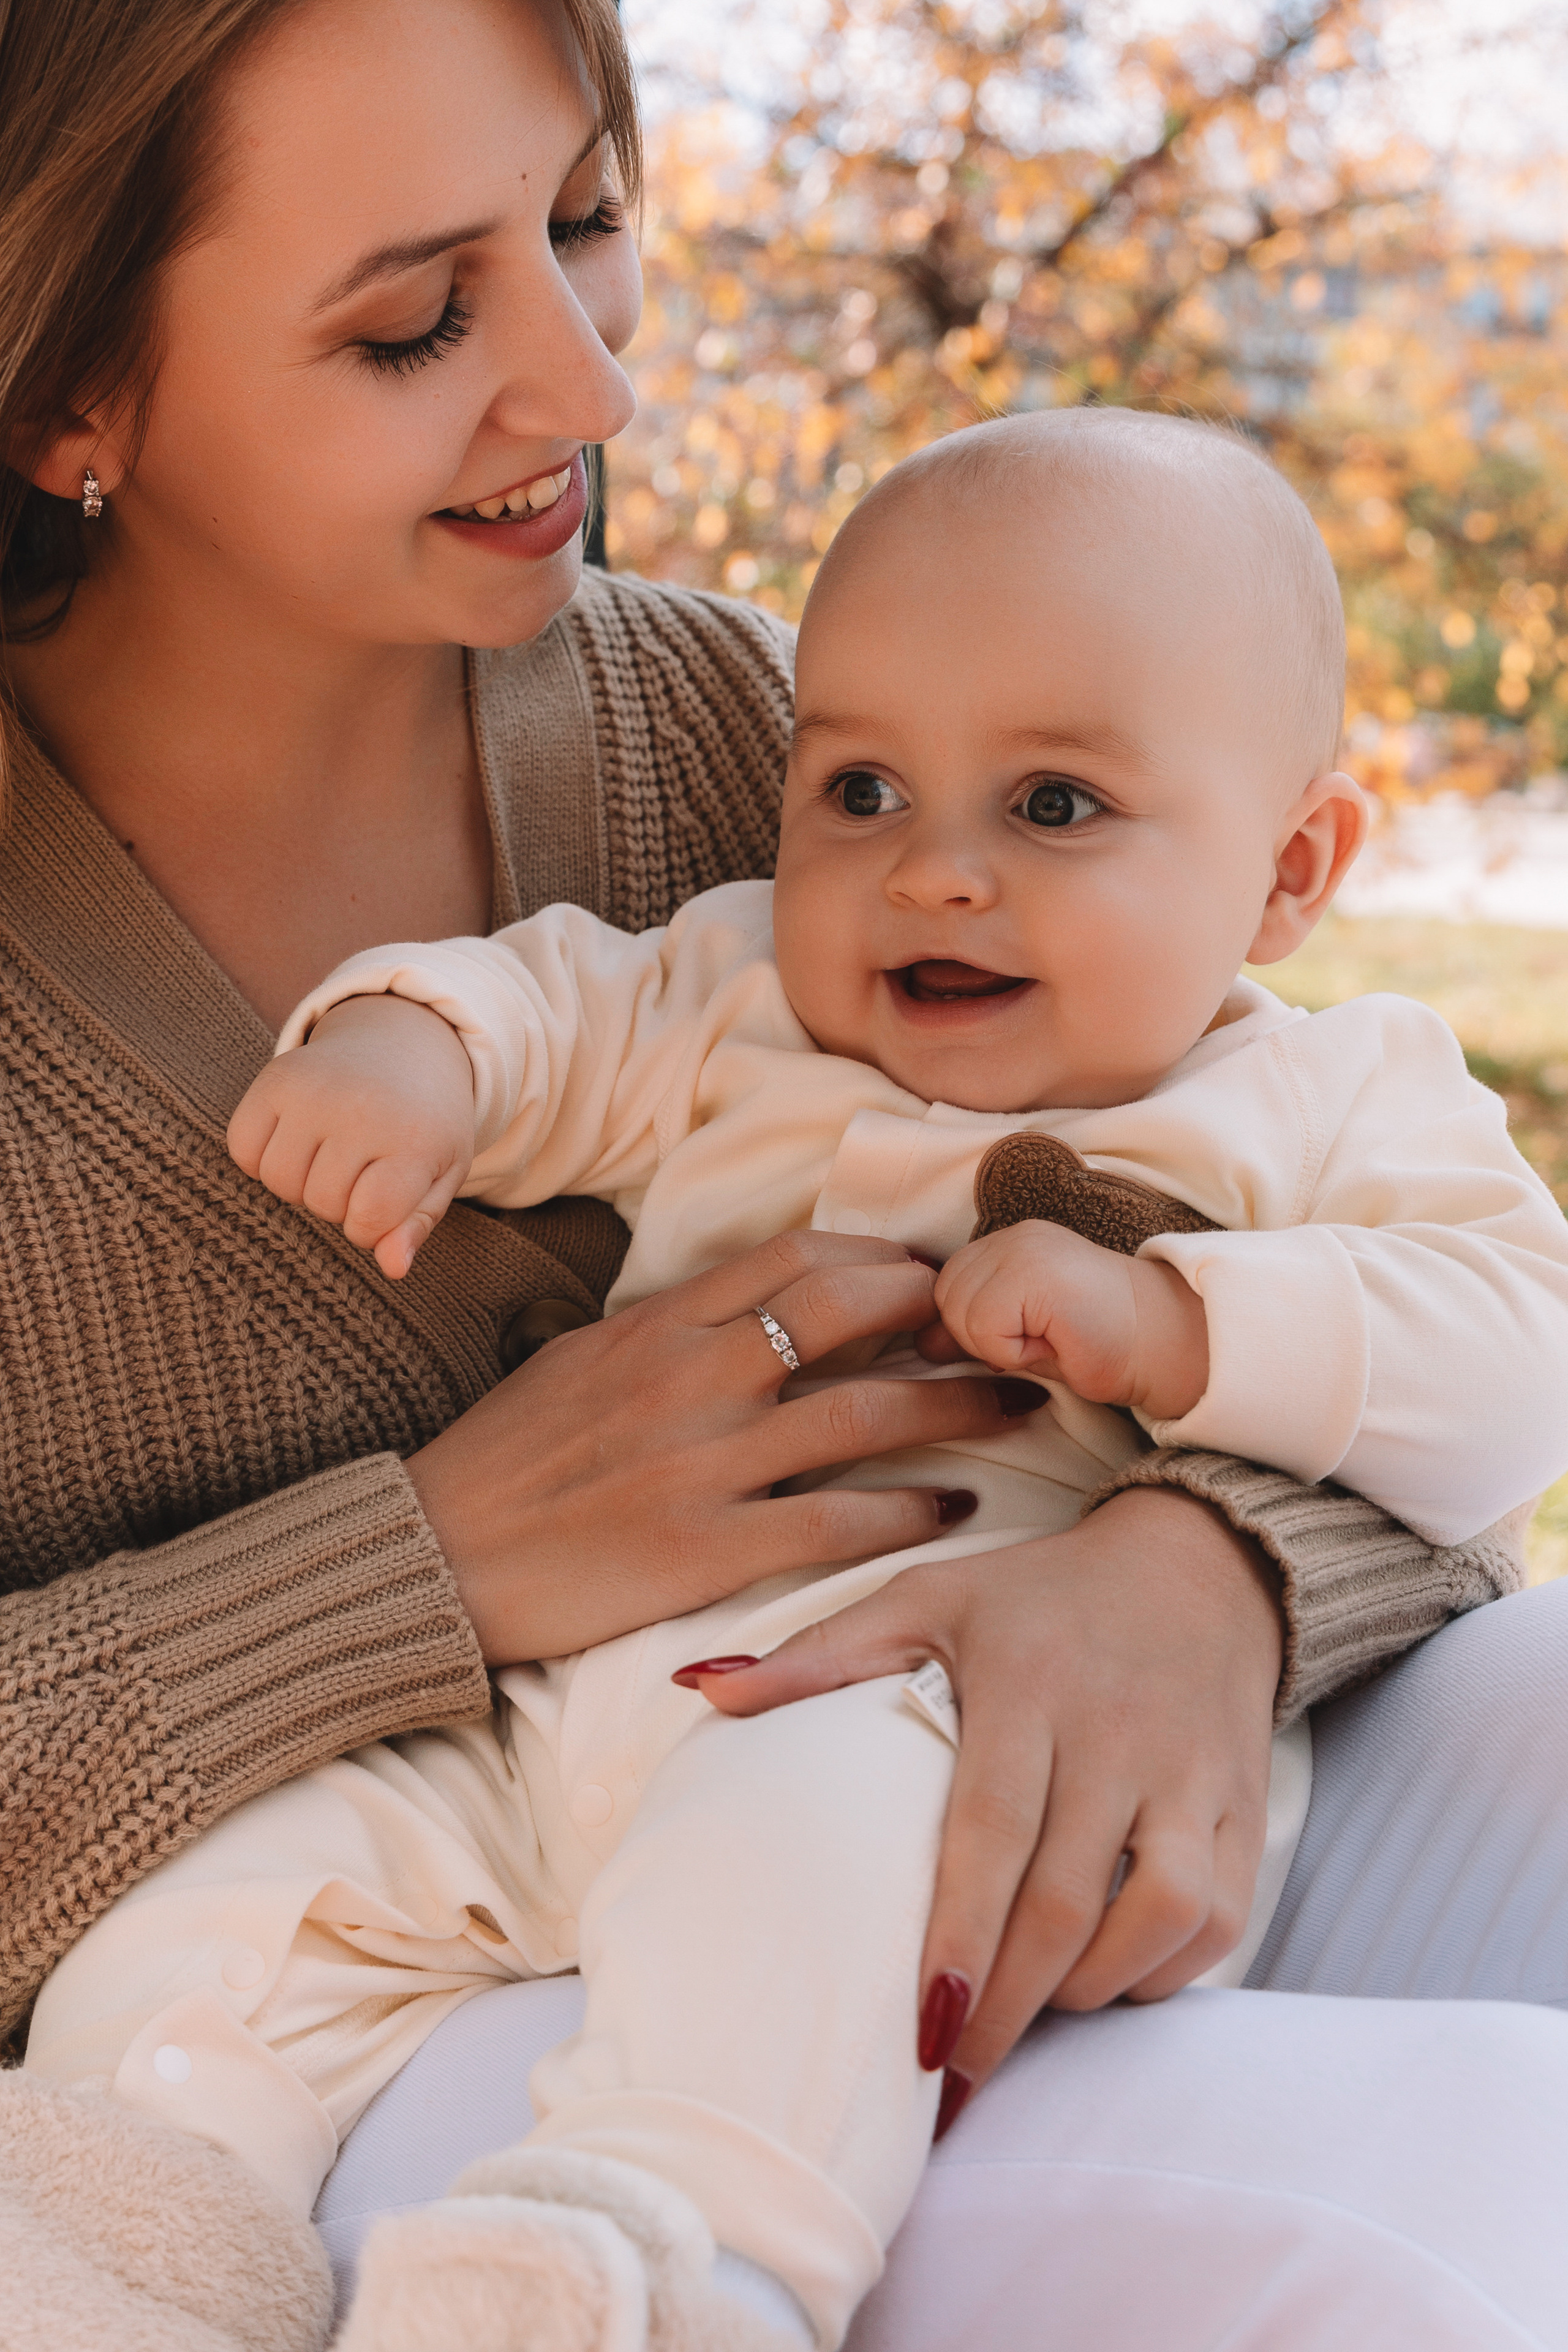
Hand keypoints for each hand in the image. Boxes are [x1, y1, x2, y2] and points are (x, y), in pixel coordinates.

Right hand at [228, 995, 476, 1277]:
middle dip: (339, 1202)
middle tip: (360, 1167)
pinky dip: (261, 1157)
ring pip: (278, 1181)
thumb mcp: (439, 1174)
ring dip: (300, 1183)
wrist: (403, 1044)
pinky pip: (243, 1149)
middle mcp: (362, 1108)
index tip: (382, 1203)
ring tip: (330, 1154)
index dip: (369, 1227)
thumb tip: (393, 1269)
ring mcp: (314, 1089)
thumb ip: (416, 1224)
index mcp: (415, 1138)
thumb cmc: (424, 1124)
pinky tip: (297, 1139)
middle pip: (322, 1202)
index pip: (369, 1218)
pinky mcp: (275, 1076)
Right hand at [405, 1230, 1042, 1663]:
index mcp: (656, 1324)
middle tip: (997, 1328)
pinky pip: (836, 1524)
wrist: (430, 1558)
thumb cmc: (502, 1461)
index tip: (929, 1277)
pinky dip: (907, 1511)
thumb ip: (667, 1330)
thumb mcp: (578, 1360)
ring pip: (863, 1416)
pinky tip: (953, 1508)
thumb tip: (747, 1308)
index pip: (797, 1259)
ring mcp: (701, 1464)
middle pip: (847, 1314)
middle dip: (939, 1314)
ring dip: (954, 1408)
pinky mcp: (705, 1550)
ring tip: (1016, 1408)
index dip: (881, 1259)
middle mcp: (689, 1378)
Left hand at [681, 1486, 1281, 2108]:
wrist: (1202, 1561)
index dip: (959, 1937)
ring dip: (1092, 1987)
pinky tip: (1109, 1978)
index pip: (992, 1829)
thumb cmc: (1039, 1596)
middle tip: (954, 2072)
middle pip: (1069, 1896)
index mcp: (1030, 1681)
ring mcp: (1192, 1770)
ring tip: (1028, 2016)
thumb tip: (698, 1687)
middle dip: (1009, 2002)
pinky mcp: (1246, 1802)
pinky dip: (1166, 1969)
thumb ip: (817, 1654)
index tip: (920, 2031)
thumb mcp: (926, 1597)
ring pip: (1163, 1912)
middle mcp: (1118, 1729)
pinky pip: (1221, 1915)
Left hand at [926, 1220, 1208, 1420]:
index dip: (977, 1329)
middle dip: (981, 1337)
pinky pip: (983, 1328)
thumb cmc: (1106, 1347)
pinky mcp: (1037, 1272)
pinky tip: (1056, 1346)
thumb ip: (974, 1328)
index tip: (1029, 1338)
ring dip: (998, 1346)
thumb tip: (923, 1340)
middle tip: (1040, 1343)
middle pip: (944, 1298)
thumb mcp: (1025, 1338)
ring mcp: (1025, 1247)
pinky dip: (1011, 1353)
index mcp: (1010, 1243)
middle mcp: (1013, 1235)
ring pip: (958, 1313)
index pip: (946, 1288)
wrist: (1173, 1348)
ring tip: (1050, 1342)